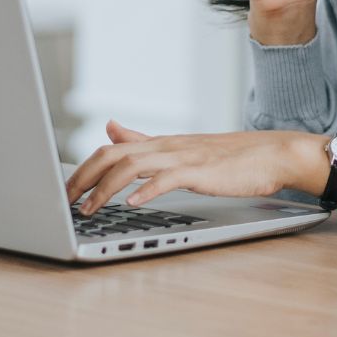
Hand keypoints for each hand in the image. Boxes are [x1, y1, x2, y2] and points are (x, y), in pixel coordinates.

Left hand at [66, 120, 320, 213]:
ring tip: (88, 209)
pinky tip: (134, 203)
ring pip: (134, 164)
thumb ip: (144, 140)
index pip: (112, 148)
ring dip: (106, 188)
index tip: (64, 190)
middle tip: (63, 202)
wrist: (273, 154)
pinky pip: (169, 178)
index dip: (83, 168)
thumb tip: (111, 127)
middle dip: (83, 177)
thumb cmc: (231, 157)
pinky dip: (148, 189)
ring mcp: (185, 156)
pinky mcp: (203, 171)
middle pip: (114, 154)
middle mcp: (168, 146)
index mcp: (162, 143)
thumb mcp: (182, 147)